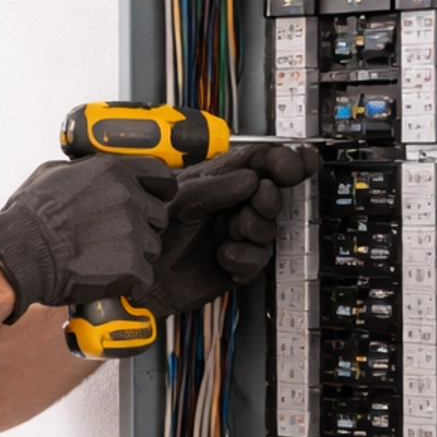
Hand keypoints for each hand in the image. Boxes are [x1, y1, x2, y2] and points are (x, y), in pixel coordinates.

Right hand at [0, 155, 174, 320]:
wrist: (20, 253)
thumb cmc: (28, 217)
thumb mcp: (52, 174)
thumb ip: (84, 171)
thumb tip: (88, 173)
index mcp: (112, 171)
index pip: (161, 176)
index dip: (159, 191)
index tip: (156, 199)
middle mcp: (127, 198)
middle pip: (157, 216)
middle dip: (141, 227)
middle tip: (115, 238)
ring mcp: (132, 232)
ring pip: (152, 248)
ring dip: (134, 256)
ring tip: (105, 260)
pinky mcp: (131, 265)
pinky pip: (144, 278)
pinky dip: (130, 284)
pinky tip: (109, 281)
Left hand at [142, 143, 317, 315]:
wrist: (143, 274)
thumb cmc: (154, 232)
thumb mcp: (183, 199)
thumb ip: (217, 188)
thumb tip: (252, 179)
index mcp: (221, 182)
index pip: (260, 163)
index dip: (281, 162)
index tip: (292, 166)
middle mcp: (233, 206)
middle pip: (272, 194)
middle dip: (269, 197)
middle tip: (261, 198)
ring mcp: (237, 234)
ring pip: (268, 227)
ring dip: (253, 227)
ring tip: (230, 230)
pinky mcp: (238, 263)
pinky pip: (258, 258)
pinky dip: (243, 256)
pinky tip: (224, 254)